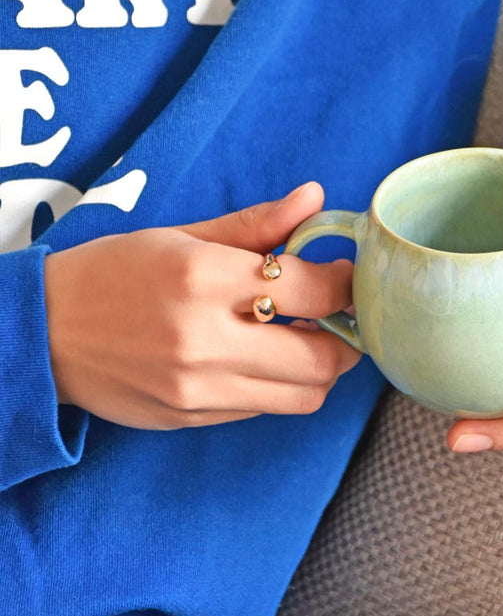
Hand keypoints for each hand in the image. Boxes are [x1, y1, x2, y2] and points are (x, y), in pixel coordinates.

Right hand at [45, 182, 361, 428]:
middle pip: (321, 359)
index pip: (311, 290)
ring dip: (321, 368)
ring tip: (306, 339)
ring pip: (303, 396)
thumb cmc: (113, 273)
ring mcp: (198, 388)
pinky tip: (265, 359)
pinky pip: (265, 409)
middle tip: (340, 318)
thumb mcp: (182, 235)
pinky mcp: (191, 418)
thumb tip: (317, 198)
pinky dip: (281, 385)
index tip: (345, 277)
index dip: (343, 285)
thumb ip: (257, 224)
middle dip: (347, 338)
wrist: (42, 334)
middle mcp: (204, 340)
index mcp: (203, 278)